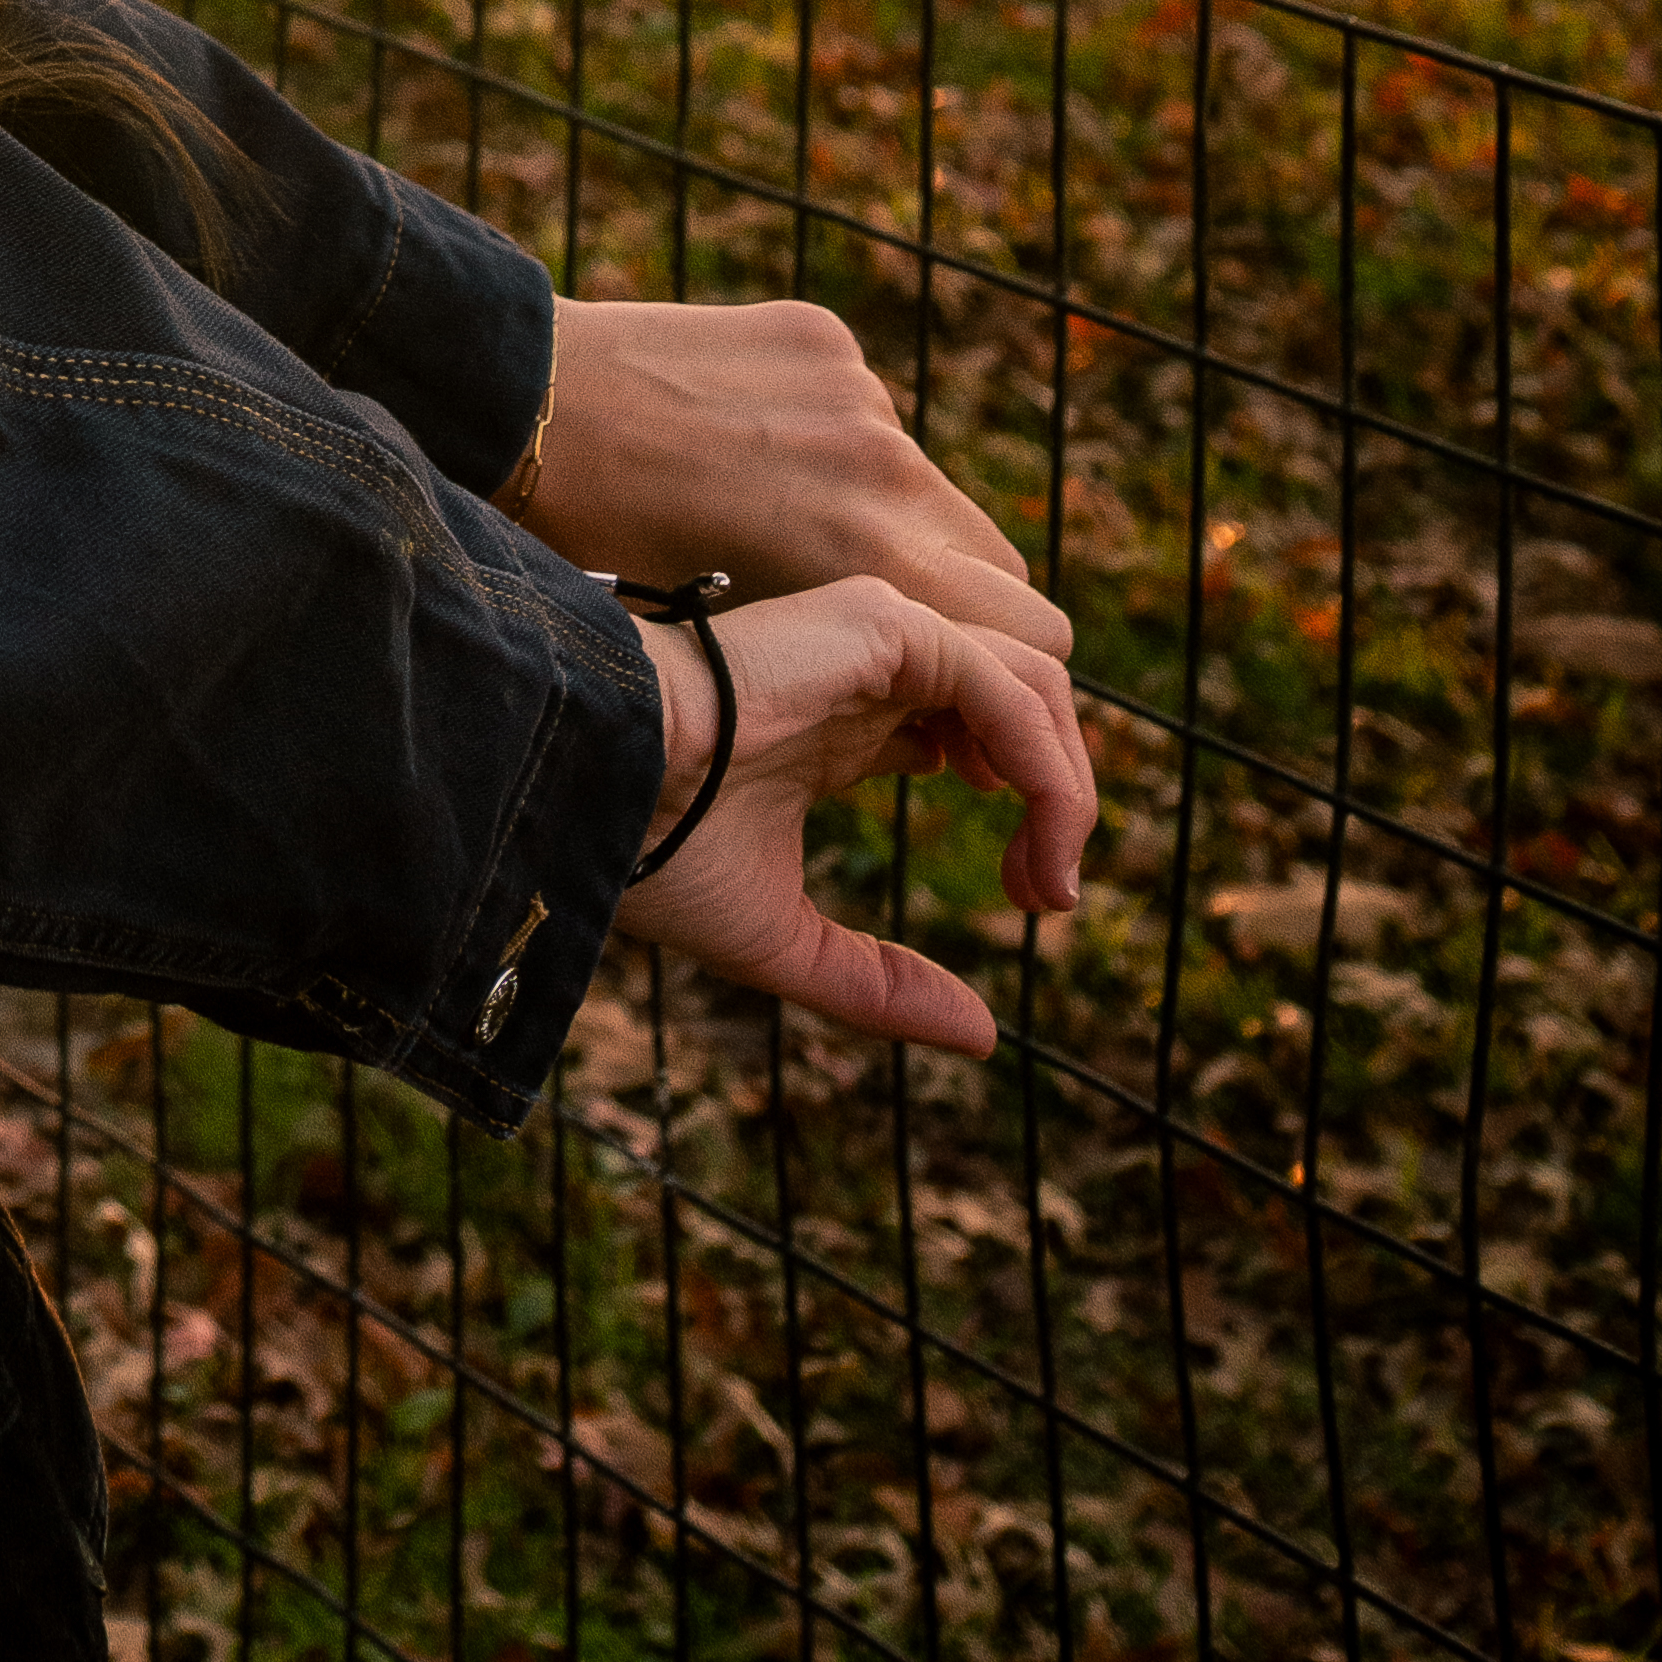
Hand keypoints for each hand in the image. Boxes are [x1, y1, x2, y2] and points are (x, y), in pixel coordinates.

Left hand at [529, 289, 1068, 661]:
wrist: (524, 407)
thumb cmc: (602, 552)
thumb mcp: (732, 637)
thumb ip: (854, 656)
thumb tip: (923, 713)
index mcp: (871, 557)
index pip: (1036, 637)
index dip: (1012, 688)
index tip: (961, 717)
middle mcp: (888, 466)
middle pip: (1005, 565)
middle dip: (971, 615)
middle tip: (900, 648)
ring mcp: (860, 392)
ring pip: (931, 488)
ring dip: (894, 527)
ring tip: (794, 548)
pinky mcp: (827, 339)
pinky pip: (869, 416)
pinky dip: (836, 450)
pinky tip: (748, 459)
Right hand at [613, 577, 1098, 1056]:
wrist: (597, 786)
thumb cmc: (655, 850)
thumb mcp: (788, 941)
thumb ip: (881, 982)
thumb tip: (984, 1036)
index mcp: (841, 726)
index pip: (972, 735)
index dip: (1027, 809)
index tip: (1032, 901)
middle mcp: (868, 673)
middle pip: (1023, 704)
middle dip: (1062, 795)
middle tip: (1050, 895)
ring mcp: (876, 639)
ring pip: (1032, 677)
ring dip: (1065, 778)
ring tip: (1049, 867)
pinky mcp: (881, 624)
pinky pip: (1004, 681)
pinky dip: (1041, 758)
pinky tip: (1032, 827)